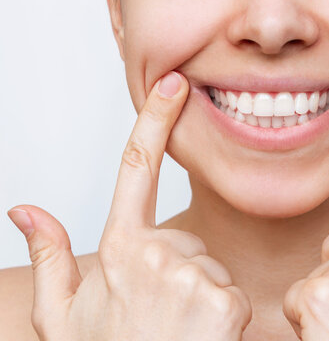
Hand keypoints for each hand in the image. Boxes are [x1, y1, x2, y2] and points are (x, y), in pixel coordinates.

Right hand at [8, 71, 251, 340]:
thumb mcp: (61, 316)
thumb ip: (48, 259)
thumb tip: (26, 211)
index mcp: (118, 249)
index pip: (134, 167)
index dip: (154, 121)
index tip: (174, 85)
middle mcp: (155, 255)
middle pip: (185, 242)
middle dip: (179, 272)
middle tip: (160, 314)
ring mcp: (190, 277)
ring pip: (210, 269)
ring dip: (200, 296)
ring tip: (178, 330)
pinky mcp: (223, 301)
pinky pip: (232, 295)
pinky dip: (224, 318)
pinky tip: (202, 339)